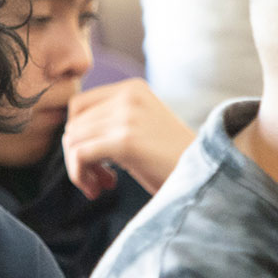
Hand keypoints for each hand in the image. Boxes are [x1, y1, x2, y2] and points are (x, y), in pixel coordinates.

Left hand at [61, 79, 194, 199]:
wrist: (207, 175)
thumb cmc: (173, 159)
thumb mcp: (142, 127)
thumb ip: (112, 122)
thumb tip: (70, 137)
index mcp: (132, 89)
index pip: (79, 106)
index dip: (78, 136)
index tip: (95, 161)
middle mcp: (127, 96)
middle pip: (73, 126)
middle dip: (78, 157)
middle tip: (99, 179)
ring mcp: (126, 117)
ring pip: (72, 141)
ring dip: (79, 170)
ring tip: (101, 186)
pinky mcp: (124, 141)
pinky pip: (79, 155)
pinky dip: (80, 175)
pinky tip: (100, 189)